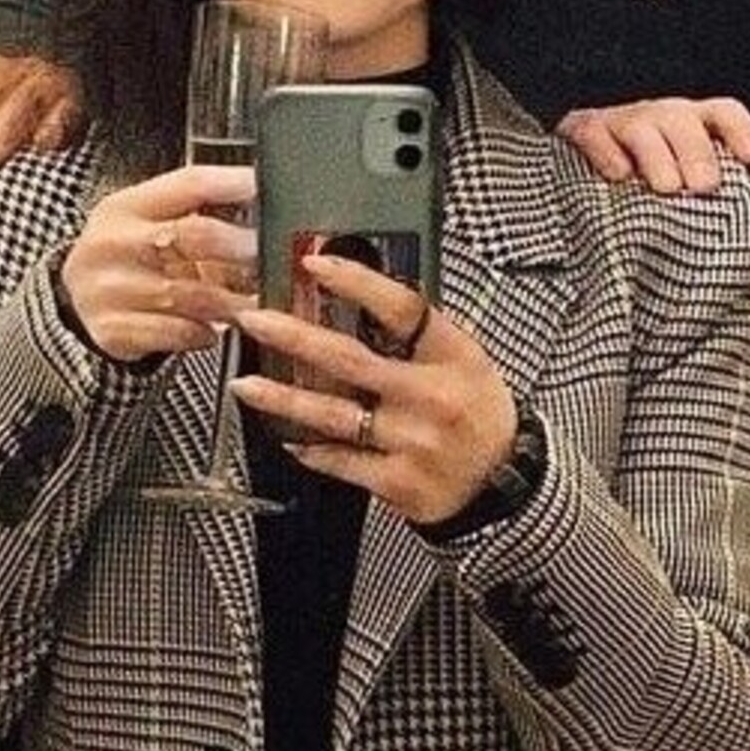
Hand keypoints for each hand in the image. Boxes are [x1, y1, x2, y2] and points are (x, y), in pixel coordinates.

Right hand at [58, 162, 257, 361]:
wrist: (75, 305)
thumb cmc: (126, 259)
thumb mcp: (144, 223)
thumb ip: (191, 212)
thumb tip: (260, 209)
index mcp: (126, 206)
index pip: (189, 184)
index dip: (232, 185)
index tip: (265, 189)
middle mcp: (113, 242)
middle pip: (192, 235)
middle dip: (238, 246)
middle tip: (266, 256)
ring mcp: (110, 289)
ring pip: (190, 294)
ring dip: (230, 301)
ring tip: (254, 304)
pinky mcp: (113, 330)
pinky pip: (177, 332)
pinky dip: (203, 333)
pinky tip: (213, 330)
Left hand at [230, 251, 515, 524]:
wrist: (503, 486)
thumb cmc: (479, 416)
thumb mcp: (466, 361)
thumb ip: (420, 335)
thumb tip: (361, 294)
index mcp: (453, 356)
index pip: (401, 307)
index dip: (356, 282)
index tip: (314, 265)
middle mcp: (431, 396)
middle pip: (351, 360)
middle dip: (294, 337)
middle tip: (253, 319)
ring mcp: (413, 442)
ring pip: (335, 415)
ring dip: (283, 398)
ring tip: (246, 384)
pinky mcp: (398, 482)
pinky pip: (342, 461)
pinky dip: (312, 450)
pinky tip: (287, 437)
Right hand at [557, 94, 749, 219]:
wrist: (592, 198)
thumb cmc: (661, 196)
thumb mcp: (712, 195)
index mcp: (695, 125)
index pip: (723, 113)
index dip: (742, 131)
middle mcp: (660, 117)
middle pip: (681, 119)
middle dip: (696, 151)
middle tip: (706, 188)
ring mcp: (619, 123)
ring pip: (640, 126)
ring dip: (656, 156)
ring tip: (668, 190)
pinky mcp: (580, 135)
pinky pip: (591, 135)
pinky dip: (604, 153)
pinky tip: (618, 178)